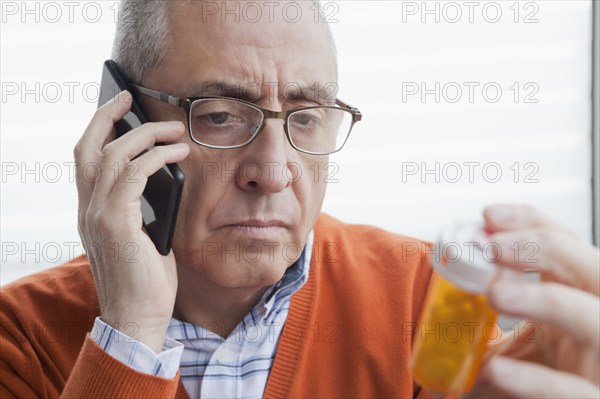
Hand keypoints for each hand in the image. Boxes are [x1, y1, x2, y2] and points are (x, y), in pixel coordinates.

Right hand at [74, 91, 189, 351]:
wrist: (138, 318)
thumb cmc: (144, 281)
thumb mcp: (141, 237)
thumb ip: (140, 208)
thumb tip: (161, 178)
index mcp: (91, 212)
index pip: (85, 160)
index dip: (98, 129)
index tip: (119, 110)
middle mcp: (87, 209)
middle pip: (88, 147)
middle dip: (108, 117)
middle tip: (131, 97)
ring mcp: (98, 215)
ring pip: (113, 154)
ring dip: (145, 135)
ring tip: (174, 130)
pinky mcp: (116, 222)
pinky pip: (134, 174)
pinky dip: (156, 157)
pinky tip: (177, 153)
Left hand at [467, 204, 599, 397]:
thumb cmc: (547, 377)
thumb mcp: (524, 341)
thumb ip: (493, 317)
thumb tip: (443, 294)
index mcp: (580, 298)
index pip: (568, 245)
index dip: (533, 223)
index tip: (489, 216)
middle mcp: (599, 321)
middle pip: (595, 269)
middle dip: (546, 247)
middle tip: (493, 246)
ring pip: (593, 319)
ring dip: (545, 299)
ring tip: (496, 293)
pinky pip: (570, 390)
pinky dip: (532, 380)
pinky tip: (496, 371)